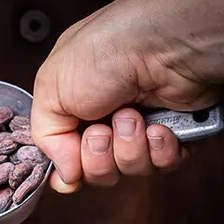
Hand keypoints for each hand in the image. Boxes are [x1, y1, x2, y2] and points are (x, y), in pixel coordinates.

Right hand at [31, 0, 219, 192]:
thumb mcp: (51, 91)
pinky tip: (159, 127)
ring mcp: (143, 126)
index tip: (72, 167)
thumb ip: (46, 138)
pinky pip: (164, 165)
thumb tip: (66, 176)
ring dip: (130, 148)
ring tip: (134, 116)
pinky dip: (160, 151)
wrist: (162, 47)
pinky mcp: (177, 133)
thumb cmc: (104, 54)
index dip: (70, 167)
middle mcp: (108, 115)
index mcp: (75, 103)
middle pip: (98, 170)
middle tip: (103, 130)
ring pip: (131, 169)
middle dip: (99, 156)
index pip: (67, 154)